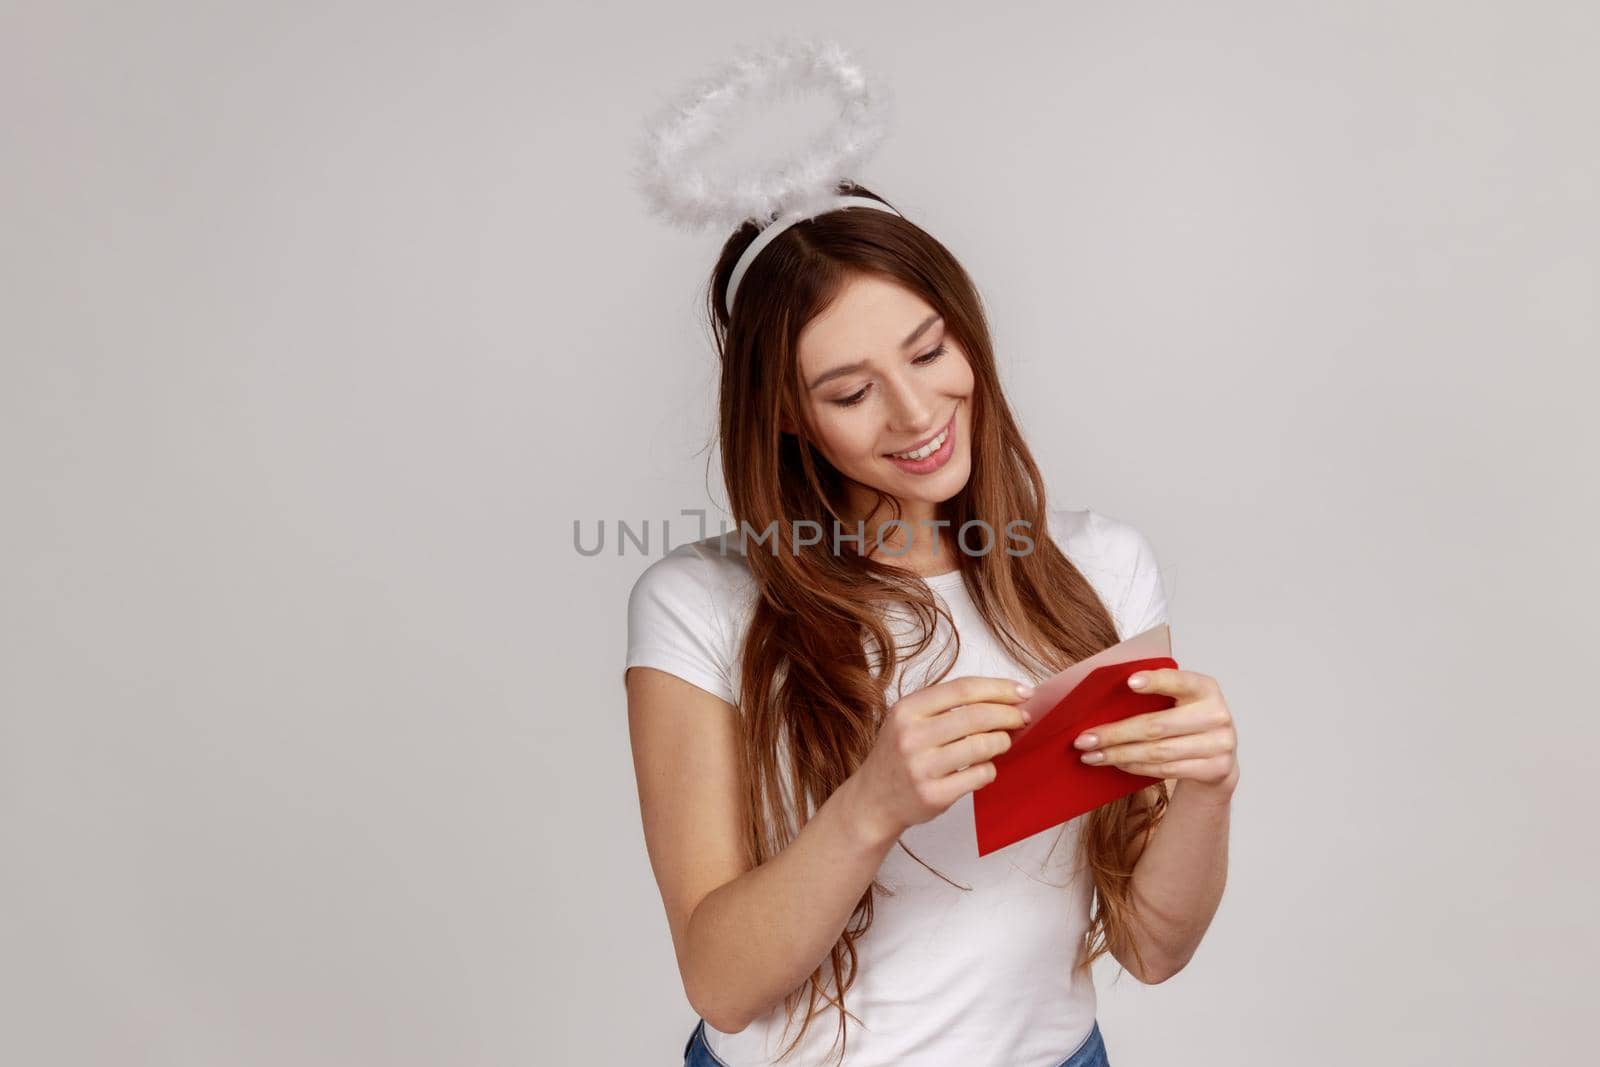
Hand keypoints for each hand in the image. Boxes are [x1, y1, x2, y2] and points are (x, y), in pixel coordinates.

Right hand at [847, 676, 1033, 845]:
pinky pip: (979, 775)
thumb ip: (947, 706)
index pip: (963, 690)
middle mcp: (911, 736)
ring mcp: (921, 767)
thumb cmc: (899, 755)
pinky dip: (990, 769)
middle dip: (1008, 714)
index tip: (1022, 692)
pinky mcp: (933, 795)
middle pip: (976, 716)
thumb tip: (1003, 697)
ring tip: (1005, 741)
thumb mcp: (909, 719)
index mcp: (907, 710)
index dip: (999, 688)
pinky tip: (984, 767)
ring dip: (1003, 741)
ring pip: (982, 747)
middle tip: (1022, 717)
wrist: (873, 799)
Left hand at [1072, 668, 1238, 798]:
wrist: (1219, 757)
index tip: (1129, 682)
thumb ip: (1155, 695)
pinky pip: (1165, 770)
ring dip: (1118, 754)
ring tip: (1091, 755)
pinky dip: (1135, 766)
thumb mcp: (1179, 701)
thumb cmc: (1186, 720)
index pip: (1180, 681)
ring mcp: (1219, 745)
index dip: (1156, 681)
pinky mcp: (1215, 769)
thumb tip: (1102, 699)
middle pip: (1157, 726)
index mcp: (1205, 688)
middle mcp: (1216, 715)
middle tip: (1084, 739)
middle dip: (1115, 734)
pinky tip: (1115, 762)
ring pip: (1158, 752)